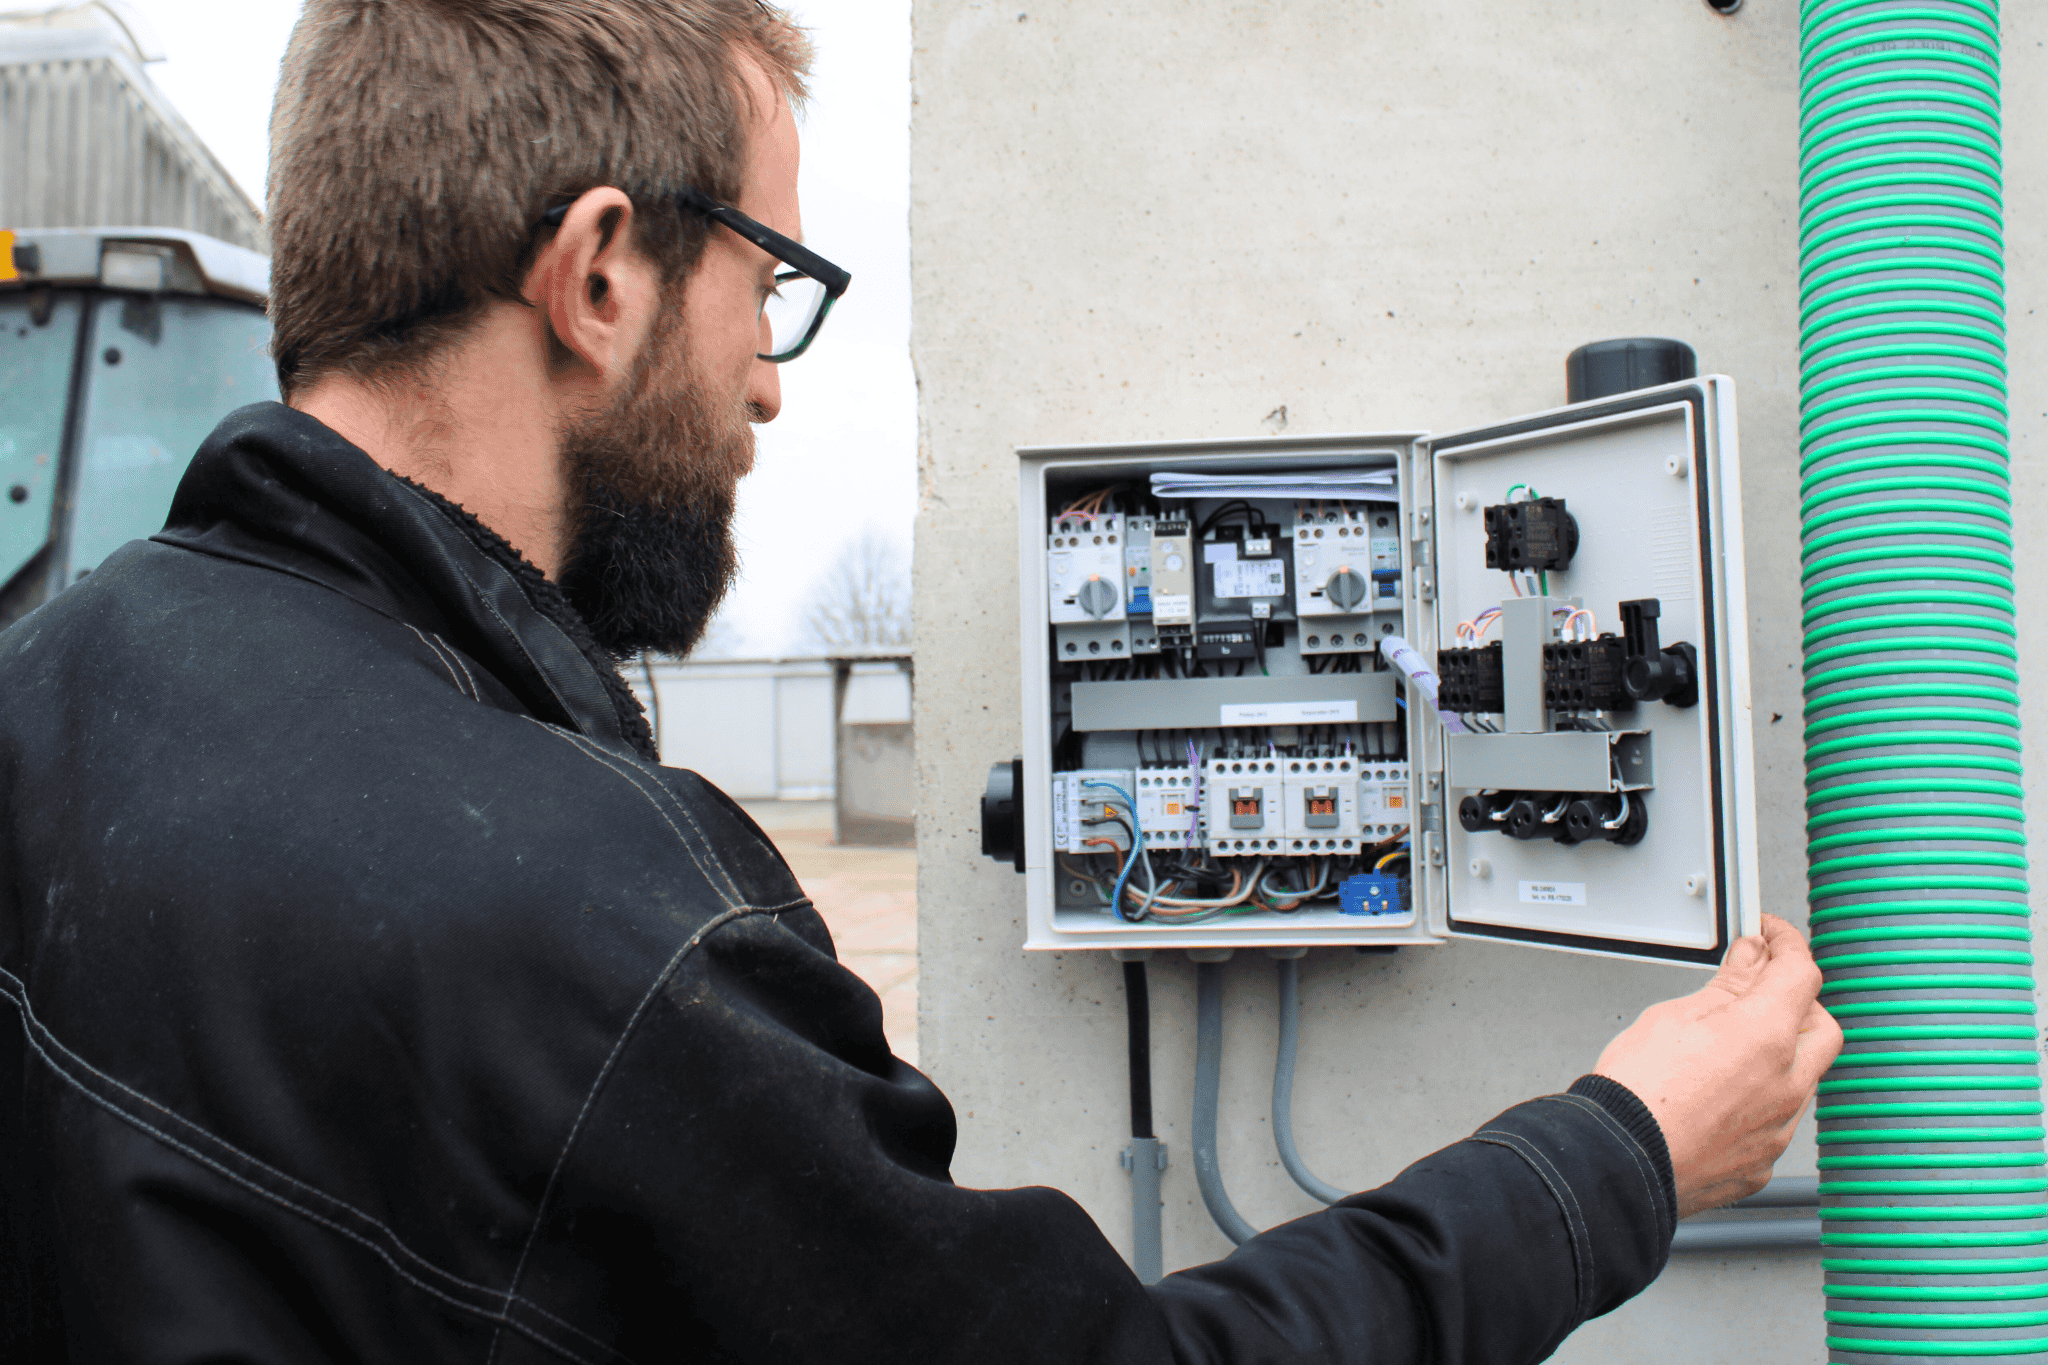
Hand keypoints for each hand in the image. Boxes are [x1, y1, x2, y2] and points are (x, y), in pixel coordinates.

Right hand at [1593, 914, 1842, 1217]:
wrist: (1616, 1160)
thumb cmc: (1635, 1093)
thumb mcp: (1674, 1017)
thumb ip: (1726, 988)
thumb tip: (1750, 961)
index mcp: (1766, 1037)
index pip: (1801, 972)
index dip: (1787, 945)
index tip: (1772, 939)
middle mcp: (1786, 1085)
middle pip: (1821, 1027)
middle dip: (1798, 1003)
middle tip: (1760, 989)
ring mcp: (1777, 1130)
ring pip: (1803, 1079)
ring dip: (1781, 1056)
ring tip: (1729, 1049)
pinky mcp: (1761, 1165)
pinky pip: (1777, 1123)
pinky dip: (1759, 1103)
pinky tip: (1720, 1098)